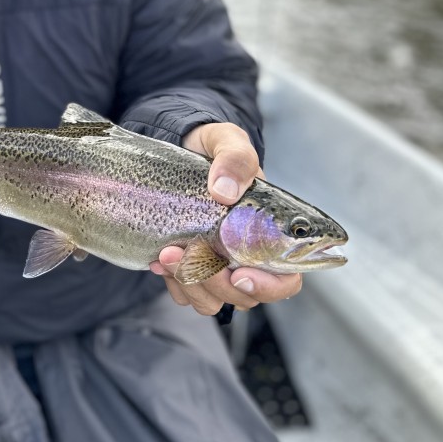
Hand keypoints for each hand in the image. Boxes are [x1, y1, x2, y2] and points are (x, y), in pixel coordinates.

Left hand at [149, 122, 301, 314]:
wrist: (182, 148)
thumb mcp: (228, 141)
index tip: (239, 274)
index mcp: (270, 233)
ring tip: (165, 255)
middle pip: (243, 296)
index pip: (285, 280)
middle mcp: (247, 256)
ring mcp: (219, 265)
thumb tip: (224, 192)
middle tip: (184, 252)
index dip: (267, 287)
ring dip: (188, 284)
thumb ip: (234, 160)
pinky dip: (172, 282)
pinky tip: (156, 259)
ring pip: (212, 300)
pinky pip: (185, 293)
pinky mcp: (191, 266)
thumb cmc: (215, 147)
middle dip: (213, 282)